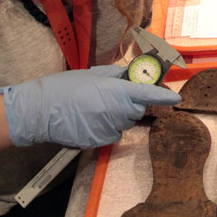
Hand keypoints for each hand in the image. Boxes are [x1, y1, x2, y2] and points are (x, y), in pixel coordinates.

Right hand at [0, 65, 180, 147]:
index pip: (147, 95)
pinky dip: (107, 127)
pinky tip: (90, 119)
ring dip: (118, 116)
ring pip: (124, 123)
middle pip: (137, 111)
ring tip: (95, 108)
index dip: (163, 97)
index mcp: (115, 92)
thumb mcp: (93, 75)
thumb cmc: (65, 88)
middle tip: (112, 96)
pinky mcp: (98, 142)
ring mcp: (106, 129)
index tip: (176, 98)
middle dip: (131, 104)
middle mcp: (114, 112)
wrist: (41, 110)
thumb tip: (134, 77)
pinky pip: (112, 134)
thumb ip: (117, 77)